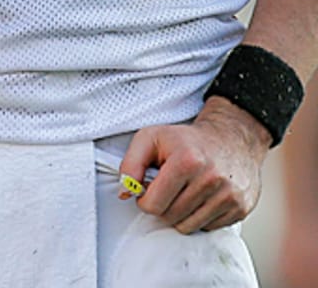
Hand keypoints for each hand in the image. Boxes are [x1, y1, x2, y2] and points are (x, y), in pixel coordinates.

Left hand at [119, 96, 270, 232]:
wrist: (231, 138)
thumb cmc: (185, 139)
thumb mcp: (150, 138)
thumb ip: (130, 163)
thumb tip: (125, 192)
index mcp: (186, 161)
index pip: (154, 204)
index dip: (144, 199)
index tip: (147, 189)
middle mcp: (210, 180)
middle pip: (170, 217)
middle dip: (162, 206)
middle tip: (165, 189)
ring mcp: (229, 196)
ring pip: (189, 226)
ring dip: (179, 214)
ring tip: (182, 193)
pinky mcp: (240, 209)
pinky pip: (208, 228)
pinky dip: (199, 217)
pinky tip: (200, 198)